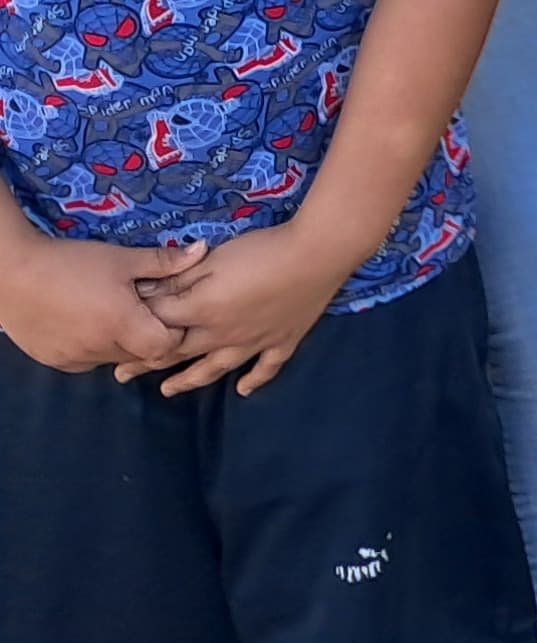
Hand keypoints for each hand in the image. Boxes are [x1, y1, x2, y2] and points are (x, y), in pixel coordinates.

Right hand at [0, 236, 199, 373]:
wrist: (11, 274)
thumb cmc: (70, 263)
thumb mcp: (120, 259)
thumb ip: (164, 261)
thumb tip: (203, 251)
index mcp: (121, 325)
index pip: (165, 347)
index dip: (174, 331)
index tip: (171, 310)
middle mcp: (99, 349)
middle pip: (141, 354)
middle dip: (150, 335)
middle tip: (145, 308)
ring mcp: (75, 359)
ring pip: (114, 358)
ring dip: (122, 342)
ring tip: (115, 311)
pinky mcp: (55, 361)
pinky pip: (88, 360)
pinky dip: (96, 346)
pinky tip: (90, 321)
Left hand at [141, 224, 350, 395]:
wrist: (316, 252)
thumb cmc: (261, 250)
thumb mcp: (213, 258)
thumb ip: (180, 277)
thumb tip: (146, 291)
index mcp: (201, 311)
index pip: (158, 324)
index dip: (135, 328)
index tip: (114, 333)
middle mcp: (221, 335)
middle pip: (177, 352)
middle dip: (147, 363)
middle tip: (121, 376)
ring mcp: (254, 342)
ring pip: (214, 368)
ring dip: (189, 380)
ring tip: (168, 391)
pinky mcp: (283, 340)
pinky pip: (266, 367)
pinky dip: (254, 381)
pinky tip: (242, 391)